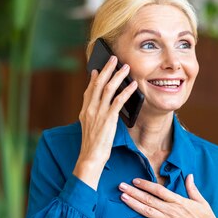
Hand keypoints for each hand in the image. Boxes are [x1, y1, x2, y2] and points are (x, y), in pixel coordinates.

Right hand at [73, 56, 137, 189]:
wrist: (90, 158)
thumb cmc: (93, 147)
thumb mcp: (91, 129)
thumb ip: (95, 117)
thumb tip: (105, 110)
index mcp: (85, 112)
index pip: (89, 91)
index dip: (94, 79)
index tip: (97, 69)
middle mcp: (90, 109)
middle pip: (98, 84)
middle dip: (106, 70)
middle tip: (113, 59)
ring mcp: (98, 113)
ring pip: (108, 88)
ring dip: (118, 76)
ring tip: (126, 67)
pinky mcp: (108, 119)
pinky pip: (118, 101)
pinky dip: (126, 91)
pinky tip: (133, 86)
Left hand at [119, 174, 217, 217]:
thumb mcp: (201, 201)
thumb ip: (192, 189)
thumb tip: (189, 176)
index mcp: (179, 201)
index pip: (159, 190)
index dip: (146, 184)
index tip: (135, 180)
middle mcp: (171, 210)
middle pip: (149, 199)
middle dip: (134, 192)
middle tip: (121, 185)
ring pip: (147, 211)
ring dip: (134, 204)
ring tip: (122, 197)